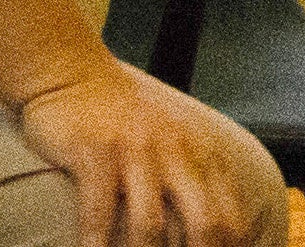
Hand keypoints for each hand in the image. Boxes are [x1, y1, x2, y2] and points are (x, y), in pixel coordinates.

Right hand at [16, 56, 279, 246]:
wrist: (73, 74)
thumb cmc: (126, 119)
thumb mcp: (176, 139)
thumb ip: (197, 178)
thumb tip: (215, 234)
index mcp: (203, 153)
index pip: (231, 218)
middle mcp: (178, 150)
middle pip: (205, 226)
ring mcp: (137, 150)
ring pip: (150, 227)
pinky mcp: (96, 151)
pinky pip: (100, 210)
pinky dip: (97, 243)